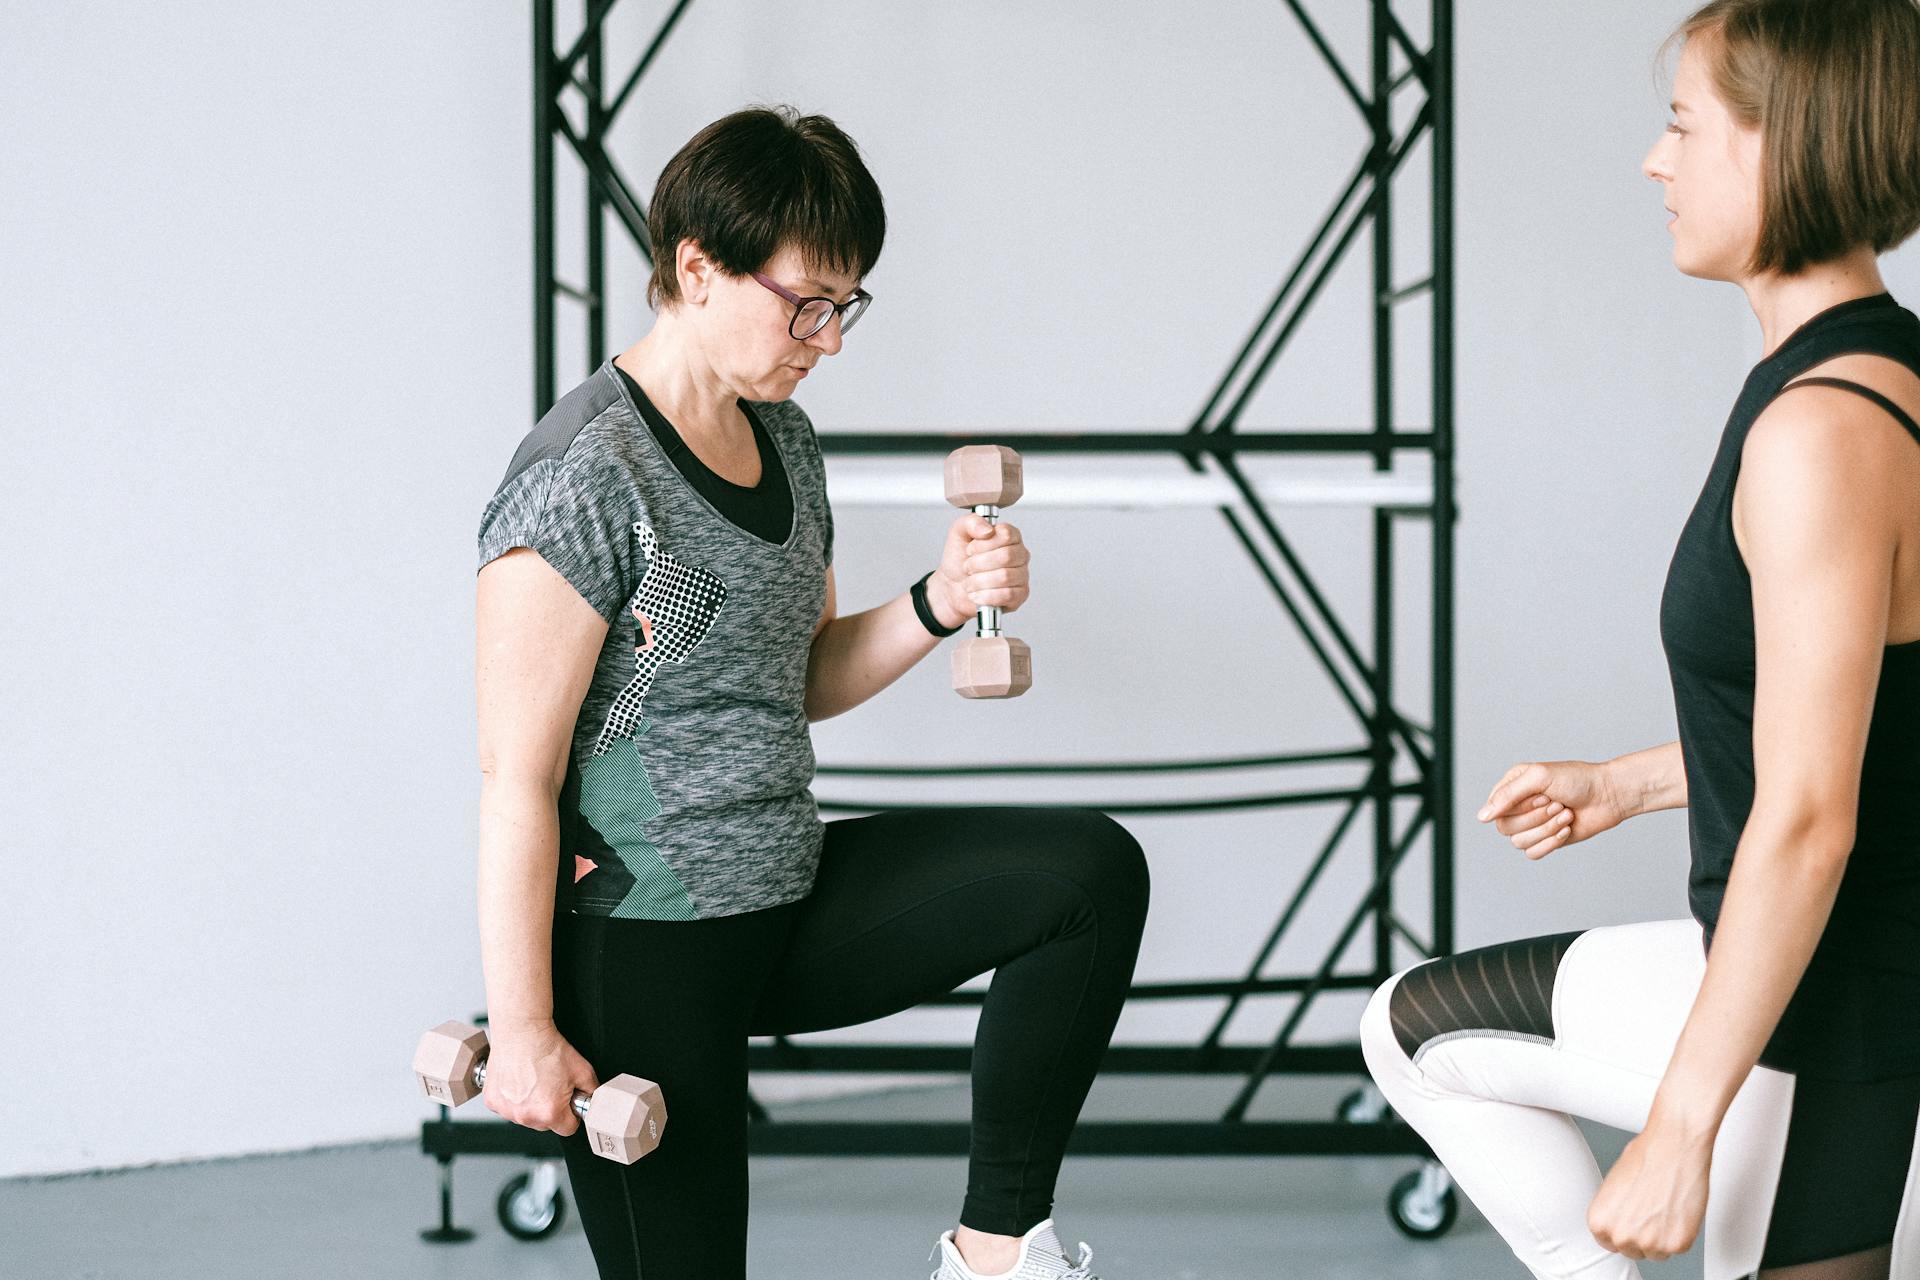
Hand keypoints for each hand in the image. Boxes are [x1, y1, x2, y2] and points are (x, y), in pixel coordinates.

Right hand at [480, 1020, 599, 1138]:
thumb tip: (594, 1102)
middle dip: (550, 1109)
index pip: (567, 1129)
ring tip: (534, 1080)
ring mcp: (507, 1110)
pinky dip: (513, 1098)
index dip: (571, 1115)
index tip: (569, 1103)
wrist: (522, 1032)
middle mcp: (526, 1116)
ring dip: (530, 1105)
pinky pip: (508, 1107)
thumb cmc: (547, 1048)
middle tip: (551, 1085)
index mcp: (549, 1112)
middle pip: (545, 1124)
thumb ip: (592, 1092)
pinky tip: (519, 1080)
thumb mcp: (583, 1070)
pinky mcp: (493, 1101)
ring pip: (525, 1116)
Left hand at [930, 514, 1029, 628]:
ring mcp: (1022, 575)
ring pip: (1004, 577)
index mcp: (1009, 536)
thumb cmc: (959, 561)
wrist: (952, 587)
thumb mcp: (958, 534)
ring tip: (970, 582)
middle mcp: (1019, 554)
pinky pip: (1007, 595)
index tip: (970, 549)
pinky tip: (977, 594)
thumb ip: (971, 522)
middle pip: (1006, 556)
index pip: (1006, 535)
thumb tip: (987, 528)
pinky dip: (986, 596)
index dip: (983, 544)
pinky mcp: (1020, 595)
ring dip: (979, 581)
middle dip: (978, 564)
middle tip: (968, 567)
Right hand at [1475, 759, 1632, 858]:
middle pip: (1506, 828)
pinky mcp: (1545, 840)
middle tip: (1557, 804)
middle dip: (1536, 818)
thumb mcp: (1538, 778)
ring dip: (1547, 829)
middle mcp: (1518, 806)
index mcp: (1512, 787)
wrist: (1608, 796)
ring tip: (1565, 815)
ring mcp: (1532, 825)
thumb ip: (1507, 795)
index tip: (1543, 795)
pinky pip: (1533, 854)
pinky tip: (1567, 829)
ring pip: (1519, 843)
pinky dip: (1552, 843)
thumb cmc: (1577, 780)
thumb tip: (1482, 817)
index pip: (1496, 809)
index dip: (1520, 807)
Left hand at [1587, 1120, 1712, 1261]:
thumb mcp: (1613, 1186)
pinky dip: (1681, 1232)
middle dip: (1642, 1235)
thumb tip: (1620, 1222)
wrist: (1673, 1145)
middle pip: (1633, 1251)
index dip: (1623, 1230)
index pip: (1609, 1243)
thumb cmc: (1646, 1157)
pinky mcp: (1677, 1244)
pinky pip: (1678, 1248)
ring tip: (1664, 1207)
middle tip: (1651, 1211)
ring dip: (1662, 1237)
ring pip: (1657, 1253)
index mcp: (1599, 1222)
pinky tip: (1677, 1209)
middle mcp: (1621, 1236)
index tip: (1632, 1222)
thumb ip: (1613, 1212)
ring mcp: (1650, 1243)